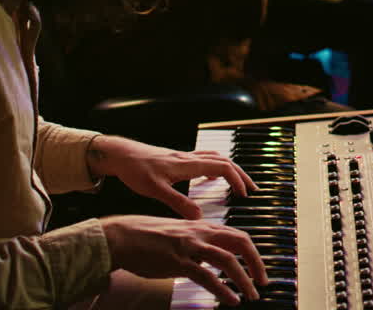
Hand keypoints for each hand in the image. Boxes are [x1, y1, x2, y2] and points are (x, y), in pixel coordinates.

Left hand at [86, 135, 257, 218]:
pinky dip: (215, 167)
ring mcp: (184, 157)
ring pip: (215, 158)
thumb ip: (178, 203)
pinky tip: (211, 178)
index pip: (222, 167)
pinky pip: (204, 160)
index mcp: (187, 165)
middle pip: (224, 161)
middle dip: (241, 175)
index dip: (236, 180)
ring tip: (238, 183)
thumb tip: (198, 218)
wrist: (121, 154)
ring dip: (230, 169)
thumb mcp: (155, 190)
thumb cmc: (136, 170)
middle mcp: (189, 158)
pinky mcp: (177, 159)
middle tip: (252, 190)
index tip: (244, 195)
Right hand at [99, 215, 267, 306]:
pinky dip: (223, 289)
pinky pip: (207, 277)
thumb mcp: (176, 234)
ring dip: (244, 279)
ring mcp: (189, 247)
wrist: (120, 236)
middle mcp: (199, 233)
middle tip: (263, 281)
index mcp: (200, 226)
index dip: (251, 252)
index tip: (258, 267)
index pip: (236, 235)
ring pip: (227, 260)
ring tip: (251, 294)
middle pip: (240, 242)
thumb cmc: (145, 236)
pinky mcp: (177, 262)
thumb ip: (195, 243)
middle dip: (256, 262)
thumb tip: (208, 259)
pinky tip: (231, 300)